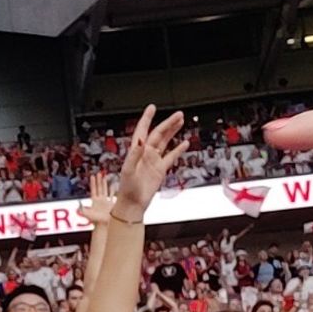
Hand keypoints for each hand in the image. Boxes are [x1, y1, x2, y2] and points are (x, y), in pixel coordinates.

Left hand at [78, 169, 114, 227]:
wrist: (104, 226)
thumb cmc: (96, 221)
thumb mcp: (88, 215)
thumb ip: (83, 210)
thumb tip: (77, 207)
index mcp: (94, 201)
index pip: (94, 189)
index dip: (93, 183)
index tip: (92, 176)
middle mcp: (100, 200)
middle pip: (99, 188)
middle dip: (98, 180)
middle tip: (98, 173)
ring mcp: (106, 201)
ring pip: (105, 190)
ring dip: (104, 183)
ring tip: (104, 176)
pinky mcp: (111, 204)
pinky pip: (112, 195)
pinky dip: (112, 190)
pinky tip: (113, 185)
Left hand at [113, 105, 187, 221]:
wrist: (133, 203)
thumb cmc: (127, 188)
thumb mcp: (128, 170)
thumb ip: (135, 154)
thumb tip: (141, 140)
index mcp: (136, 150)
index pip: (142, 130)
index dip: (147, 118)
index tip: (152, 108)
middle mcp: (145, 153)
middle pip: (158, 133)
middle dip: (168, 123)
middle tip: (178, 114)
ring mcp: (154, 160)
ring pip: (165, 141)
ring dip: (173, 131)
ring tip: (181, 121)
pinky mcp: (160, 169)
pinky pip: (171, 156)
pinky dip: (178, 149)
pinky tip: (185, 142)